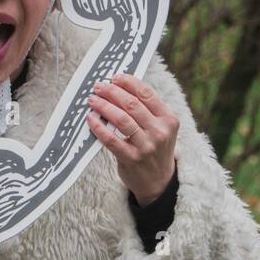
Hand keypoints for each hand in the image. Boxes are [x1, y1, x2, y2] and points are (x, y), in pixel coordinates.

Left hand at [86, 72, 179, 205]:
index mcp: (168, 119)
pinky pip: (111, 140)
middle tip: (98, 86)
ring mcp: (146, 147)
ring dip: (104, 106)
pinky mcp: (131, 159)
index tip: (115, 77)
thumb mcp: (160, 128)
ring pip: (121, 119)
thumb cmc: (154, 149)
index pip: (147, 94)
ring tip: (92, 100)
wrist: (158, 182)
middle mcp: (159, 132)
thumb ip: (146, 110)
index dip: (129, 83)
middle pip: (132, 105)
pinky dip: (99, 127)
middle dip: (112, 92)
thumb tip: (120, 87)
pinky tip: (91, 119)